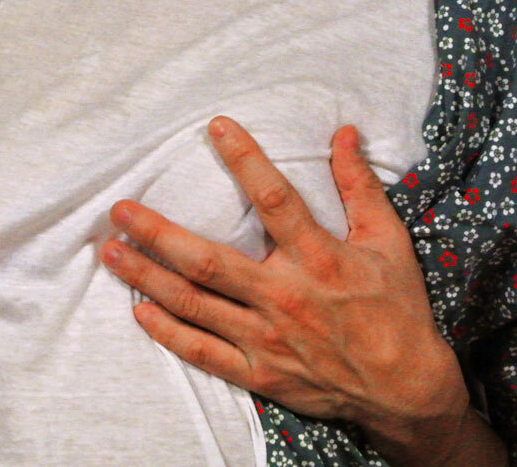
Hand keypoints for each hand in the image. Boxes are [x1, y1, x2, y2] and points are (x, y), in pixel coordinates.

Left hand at [100, 116, 472, 464]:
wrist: (405, 390)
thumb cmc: (396, 310)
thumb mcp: (389, 242)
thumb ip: (361, 187)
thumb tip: (344, 133)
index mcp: (318, 259)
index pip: (273, 199)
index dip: (244, 158)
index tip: (215, 127)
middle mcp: (283, 296)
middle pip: (207, 259)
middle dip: (158, 233)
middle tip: (120, 211)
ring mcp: (265, 338)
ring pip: (192, 304)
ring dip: (147, 277)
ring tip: (111, 253)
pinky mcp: (256, 372)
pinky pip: (201, 351)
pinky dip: (167, 333)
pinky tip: (138, 311)